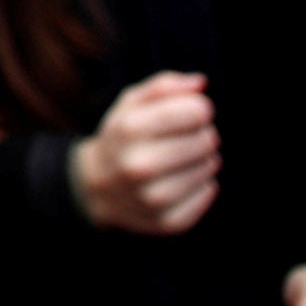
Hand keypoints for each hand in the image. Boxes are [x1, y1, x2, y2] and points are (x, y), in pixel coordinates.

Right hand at [70, 70, 218, 234]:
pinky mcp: (168, 222)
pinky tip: (183, 180)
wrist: (96, 186)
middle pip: (207, 140)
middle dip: (202, 134)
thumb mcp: (130, 104)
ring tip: (181, 159)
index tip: (189, 112)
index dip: (199, 108)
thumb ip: (164, 86)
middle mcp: (140, 166)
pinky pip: (207, 195)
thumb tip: (200, 83)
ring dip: (203, 160)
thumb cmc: (121, 137)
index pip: (196, 111)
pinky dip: (202, 185)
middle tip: (184, 137)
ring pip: (210, 168)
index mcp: (130, 129)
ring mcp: (154, 198)